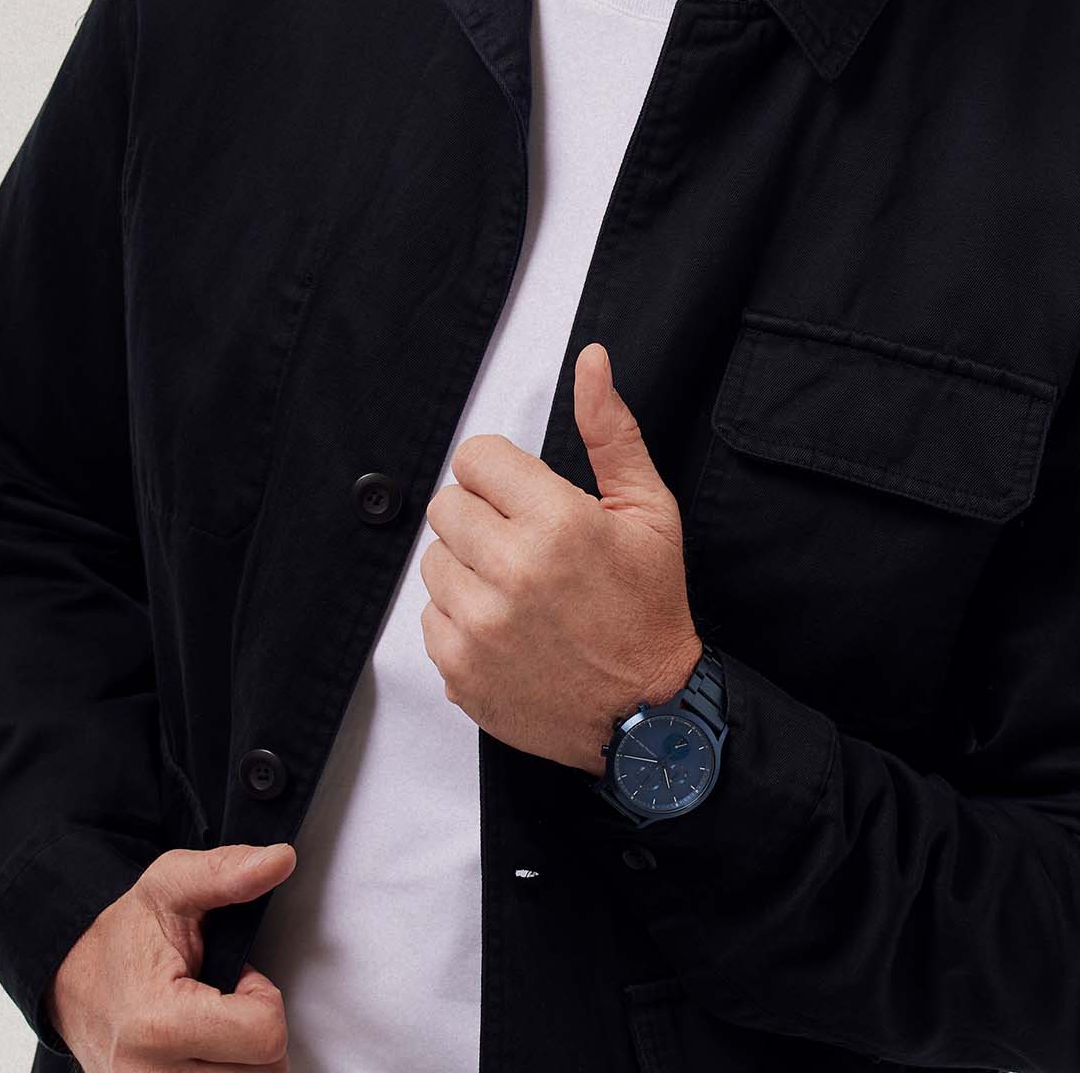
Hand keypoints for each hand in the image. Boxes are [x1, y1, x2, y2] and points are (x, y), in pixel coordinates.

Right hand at [45, 841, 297, 1070]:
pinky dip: (226, 1071)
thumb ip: (228, 872)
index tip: (236, 979)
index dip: (262, 997)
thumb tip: (281, 859)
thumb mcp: (171, 885)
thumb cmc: (123, 937)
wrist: (70, 980)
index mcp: (158, 1023)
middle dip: (257, 1030)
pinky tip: (205, 1050)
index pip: (265, 1035)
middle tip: (223, 1001)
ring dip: (243, 1057)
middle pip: (264, 1070)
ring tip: (213, 1025)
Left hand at [419, 340, 703, 774]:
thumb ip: (611, 431)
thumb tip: (591, 360)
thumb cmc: (650, 607)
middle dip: (482, 516)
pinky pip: (429, 618)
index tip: (523, 496)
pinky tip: (506, 627)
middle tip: (523, 543)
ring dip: (468, 567)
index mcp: (556, 523)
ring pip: (434, 561)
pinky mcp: (461, 670)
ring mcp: (481, 626)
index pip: (475, 458)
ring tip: (517, 588)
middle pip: (448, 506)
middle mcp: (511, 572)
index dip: (500, 473)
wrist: (649, 718)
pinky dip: (461, 619)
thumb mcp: (649, 510)